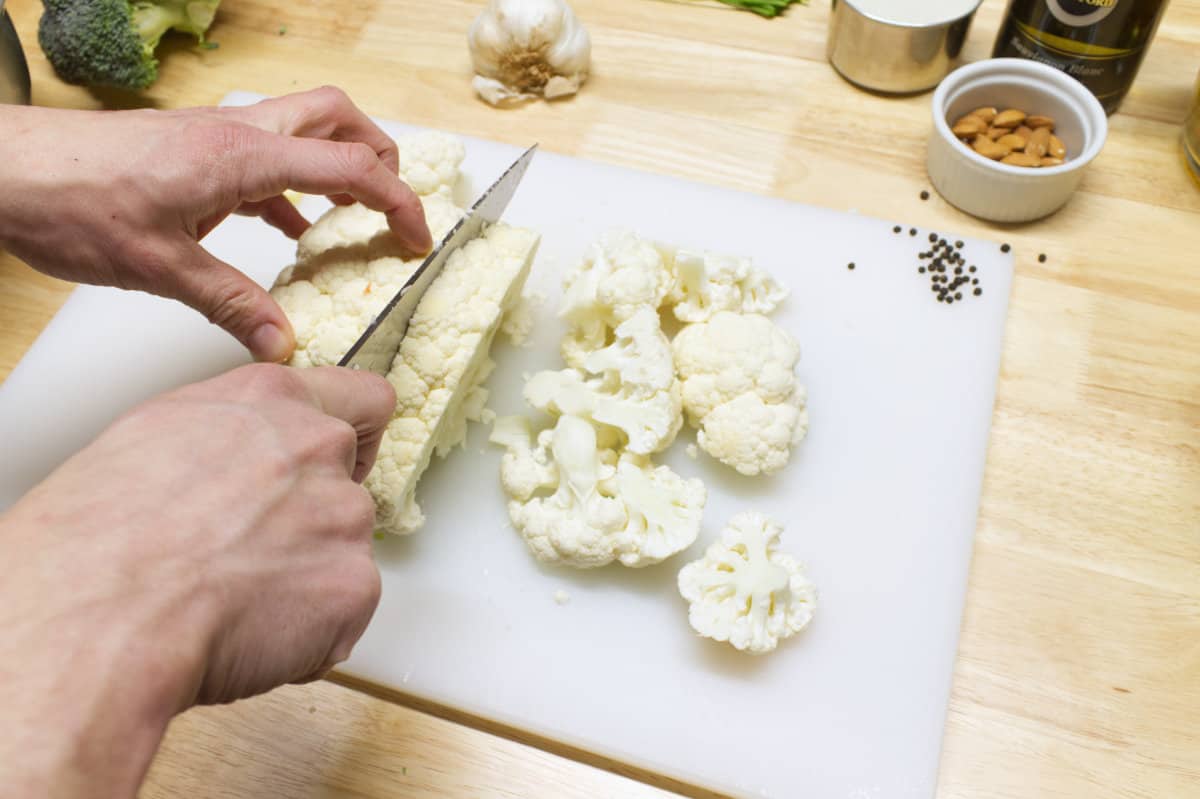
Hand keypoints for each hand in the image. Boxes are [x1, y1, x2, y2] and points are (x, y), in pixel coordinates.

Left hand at [0, 87, 431, 361]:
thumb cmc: (69, 202)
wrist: (0, 170)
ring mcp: (213, 135)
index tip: (416, 239)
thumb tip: (284, 345)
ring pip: (302, 127)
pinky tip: (281, 228)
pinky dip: (288, 186)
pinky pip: (262, 154)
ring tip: (344, 222)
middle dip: (378, 156)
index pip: (350, 168)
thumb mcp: (160, 268)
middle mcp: (236, 132)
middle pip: (338, 117)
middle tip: (388, 208)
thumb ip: (232, 305)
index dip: (397, 202)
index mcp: (242, 156)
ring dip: (335, 165)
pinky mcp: (191, 148)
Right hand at [0, 363, 394, 797]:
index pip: (365, 399)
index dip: (357, 440)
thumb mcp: (156, 436)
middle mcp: (319, 447)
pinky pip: (344, 616)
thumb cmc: (97, 535)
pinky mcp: (354, 586)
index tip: (343, 465)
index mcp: (271, 400)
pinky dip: (309, 636)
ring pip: (345, 554)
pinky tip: (246, 636)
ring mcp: (344, 517)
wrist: (96, 610)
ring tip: (232, 601)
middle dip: (314, 522)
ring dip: (306, 580)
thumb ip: (232, 436)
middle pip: (350, 488)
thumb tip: (240, 462)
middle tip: (250, 555)